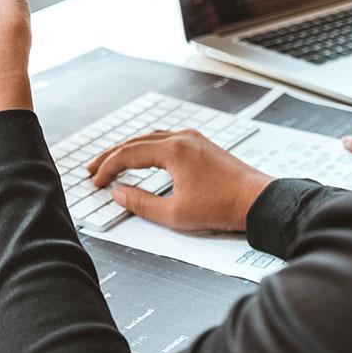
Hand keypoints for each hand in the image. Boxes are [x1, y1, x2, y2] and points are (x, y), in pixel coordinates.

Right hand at [87, 130, 274, 232]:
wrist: (258, 201)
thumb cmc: (222, 208)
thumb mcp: (174, 214)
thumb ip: (141, 203)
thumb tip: (119, 193)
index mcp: (173, 150)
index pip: (128, 154)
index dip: (108, 168)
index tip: (96, 181)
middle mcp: (182, 138)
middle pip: (136, 141)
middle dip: (112, 155)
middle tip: (93, 168)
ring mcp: (193, 139)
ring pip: (151, 138)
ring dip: (129, 149)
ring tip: (113, 162)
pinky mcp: (202, 144)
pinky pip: (166, 139)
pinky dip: (147, 147)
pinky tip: (143, 157)